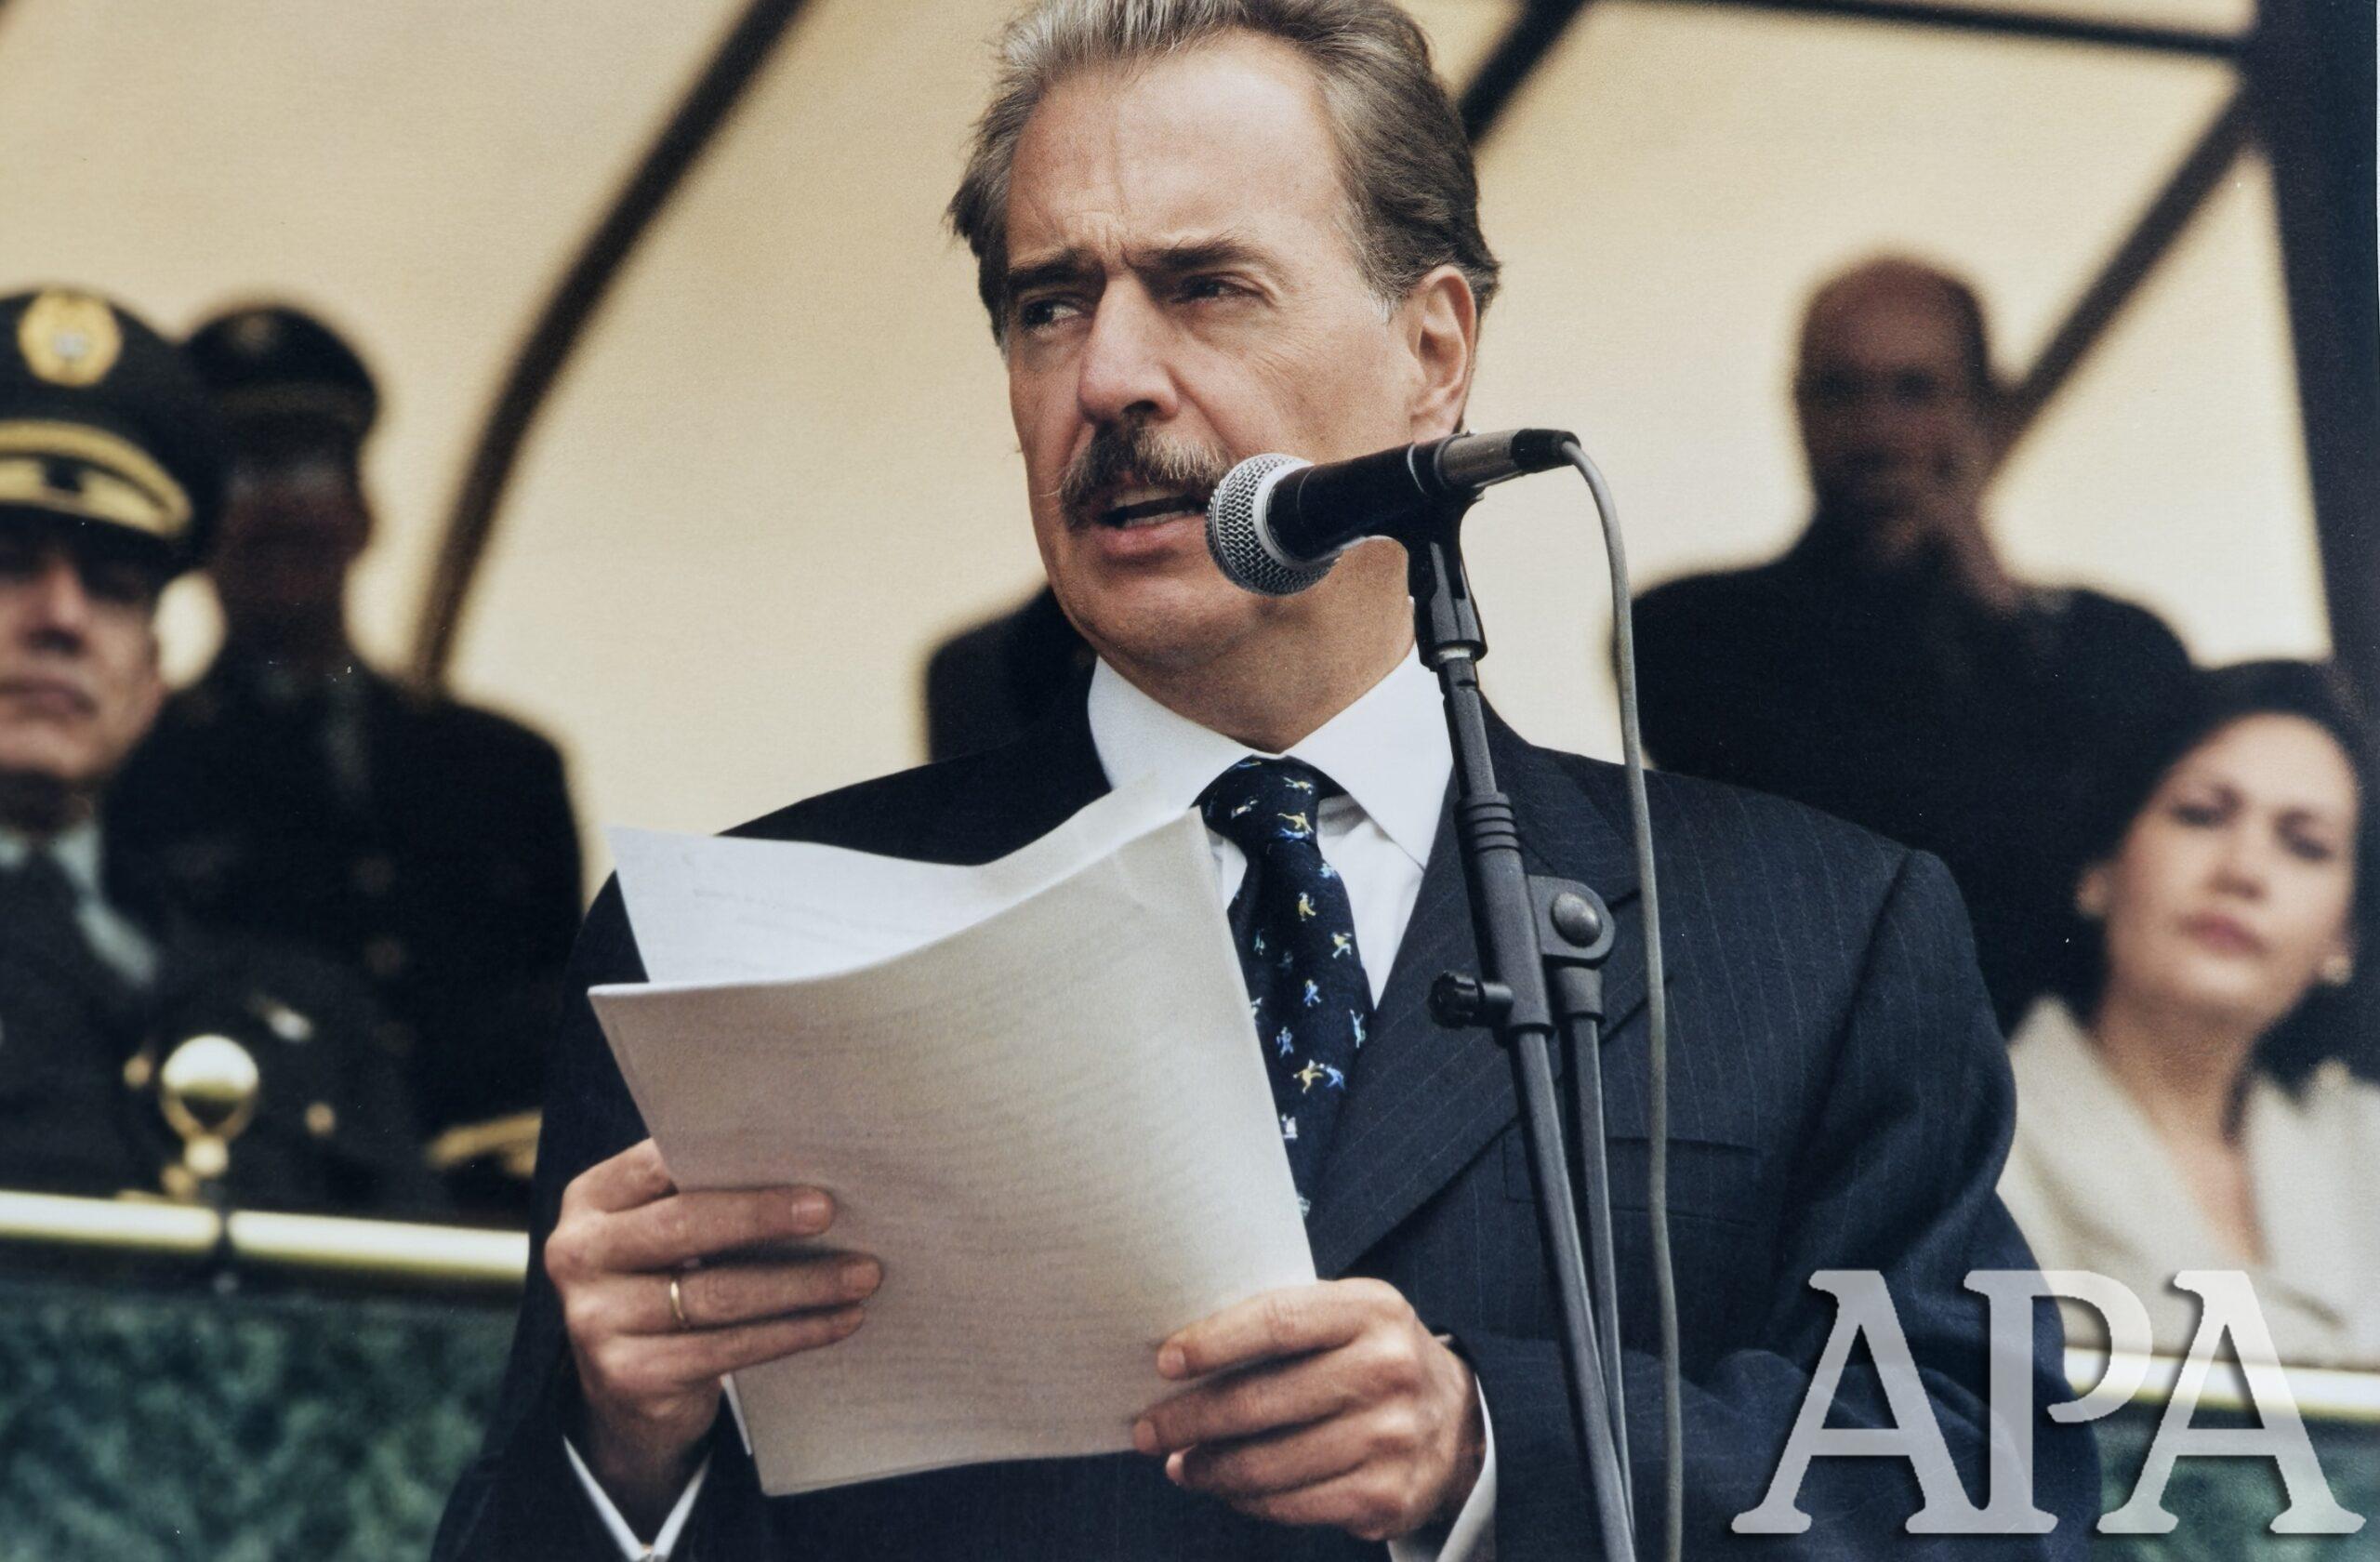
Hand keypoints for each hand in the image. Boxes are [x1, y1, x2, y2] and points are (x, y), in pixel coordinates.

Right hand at [545, 1139, 881, 1526]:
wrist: (627, 1394)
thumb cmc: (668, 1281)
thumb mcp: (665, 1233)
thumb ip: (704, 1195)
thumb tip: (810, 1163)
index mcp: (591, 1200)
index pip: (656, 1165)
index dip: (724, 1159)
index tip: (795, 1158)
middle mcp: (579, 1256)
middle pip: (683, 1226)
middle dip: (763, 1217)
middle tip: (831, 1211)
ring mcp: (597, 1321)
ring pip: (716, 1294)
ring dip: (801, 1284)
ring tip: (863, 1274)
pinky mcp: (630, 1377)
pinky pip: (729, 1349)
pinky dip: (795, 1332)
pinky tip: (841, 1320)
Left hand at [1133, 1279, 1484, 1543]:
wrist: (1461, 1422)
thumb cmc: (1376, 1358)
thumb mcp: (1351, 1316)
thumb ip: (1288, 1322)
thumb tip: (1186, 1355)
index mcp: (1372, 1310)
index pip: (1279, 1322)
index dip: (1215, 1342)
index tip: (1167, 1362)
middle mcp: (1387, 1371)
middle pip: (1262, 1401)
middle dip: (1191, 1420)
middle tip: (1150, 1428)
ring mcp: (1390, 1438)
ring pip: (1268, 1463)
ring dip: (1209, 1468)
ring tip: (1180, 1463)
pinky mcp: (1385, 1497)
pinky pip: (1291, 1505)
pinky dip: (1247, 1499)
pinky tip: (1226, 1487)